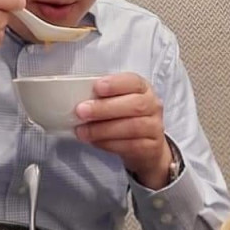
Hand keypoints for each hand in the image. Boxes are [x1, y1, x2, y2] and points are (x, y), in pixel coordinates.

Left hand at [74, 73, 172, 189]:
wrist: (146, 147)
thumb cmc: (126, 118)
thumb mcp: (117, 102)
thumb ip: (102, 97)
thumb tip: (76, 98)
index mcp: (143, 88)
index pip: (134, 81)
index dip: (116, 84)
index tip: (96, 87)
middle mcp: (152, 105)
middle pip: (134, 105)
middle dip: (104, 108)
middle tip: (81, 111)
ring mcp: (155, 127)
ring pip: (132, 127)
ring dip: (103, 129)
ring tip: (83, 131)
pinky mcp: (151, 147)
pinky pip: (130, 145)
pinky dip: (109, 143)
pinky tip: (95, 141)